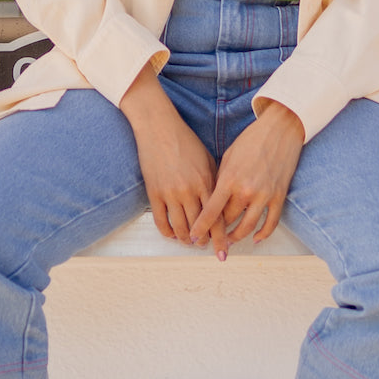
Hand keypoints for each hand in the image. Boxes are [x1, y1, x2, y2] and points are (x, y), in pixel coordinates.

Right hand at [121, 63, 225, 248]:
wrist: (159, 128)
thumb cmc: (186, 141)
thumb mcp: (207, 159)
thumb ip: (215, 182)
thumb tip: (222, 203)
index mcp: (206, 182)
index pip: (216, 217)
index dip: (221, 237)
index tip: (224, 250)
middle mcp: (190, 191)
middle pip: (200, 227)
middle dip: (205, 242)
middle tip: (207, 247)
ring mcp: (171, 193)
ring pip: (181, 229)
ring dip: (186, 240)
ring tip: (190, 242)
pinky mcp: (154, 193)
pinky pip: (161, 222)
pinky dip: (168, 233)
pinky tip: (173, 234)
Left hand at [190, 101, 304, 257]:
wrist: (280, 128)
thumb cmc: (252, 139)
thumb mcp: (229, 156)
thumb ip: (221, 179)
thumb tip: (213, 200)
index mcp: (229, 179)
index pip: (211, 211)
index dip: (201, 227)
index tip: (193, 237)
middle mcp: (246, 190)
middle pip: (228, 220)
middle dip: (218, 229)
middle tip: (210, 236)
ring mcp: (264, 195)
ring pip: (247, 227)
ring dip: (236, 237)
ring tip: (229, 242)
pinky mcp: (279, 196)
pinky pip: (271, 223)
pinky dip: (262, 234)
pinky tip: (255, 238)